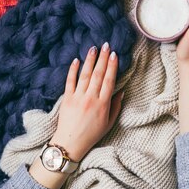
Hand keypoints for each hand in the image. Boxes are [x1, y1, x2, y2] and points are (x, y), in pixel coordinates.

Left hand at [49, 43, 123, 161]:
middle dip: (103, 58)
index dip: (112, 66)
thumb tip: (121, 91)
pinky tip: (76, 60)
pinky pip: (70, 81)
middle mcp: (91, 99)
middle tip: (106, 45)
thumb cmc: (92, 134)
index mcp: (103, 104)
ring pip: (85, 75)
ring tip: (93, 48)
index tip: (114, 55)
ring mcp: (78, 98)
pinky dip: (73, 70)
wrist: (71, 143)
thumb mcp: (109, 123)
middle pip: (98, 74)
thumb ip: (115, 106)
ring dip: (90, 60)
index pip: (109, 81)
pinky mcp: (67, 99)